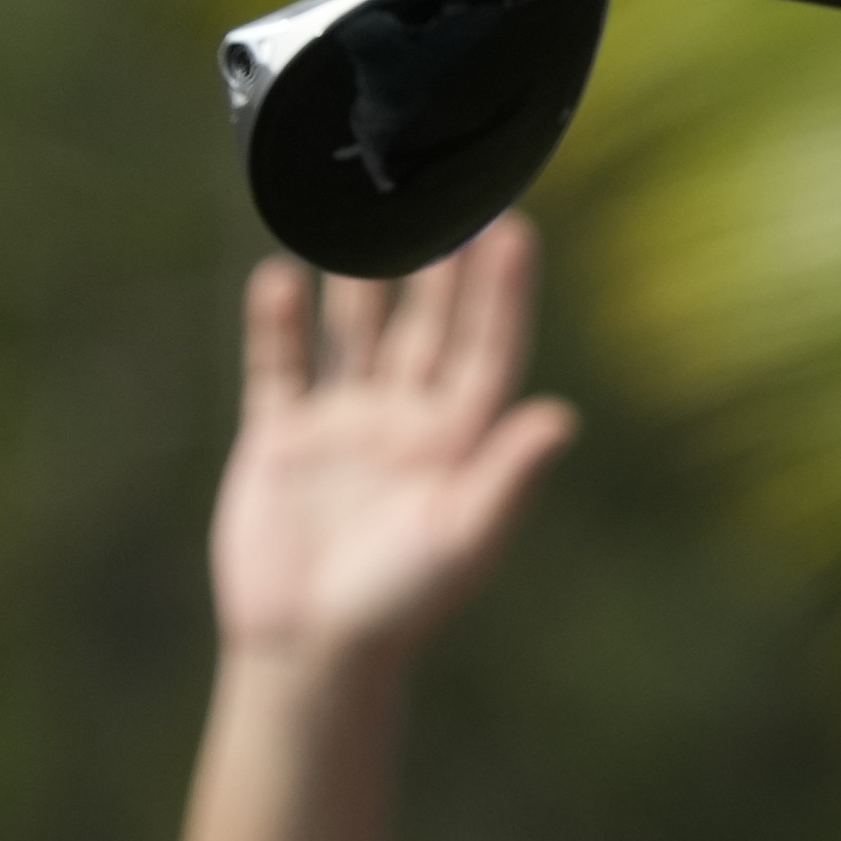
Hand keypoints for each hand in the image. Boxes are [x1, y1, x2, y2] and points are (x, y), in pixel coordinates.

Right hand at [216, 216, 577, 664]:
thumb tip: (559, 419)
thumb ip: (507, 475)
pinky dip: (280, 323)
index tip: (512, 228)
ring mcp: (344, 426)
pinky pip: (281, 367)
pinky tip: (283, 272)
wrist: (313, 651)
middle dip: (438, 264)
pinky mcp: (281, 440)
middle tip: (443, 189)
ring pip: (355, 331)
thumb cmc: (403, 604)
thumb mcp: (463, 539)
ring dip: (360, 276)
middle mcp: (406, 422)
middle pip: (426, 325)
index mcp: (459, 441)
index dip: (501, 291)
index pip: (487, 348)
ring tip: (363, 207)